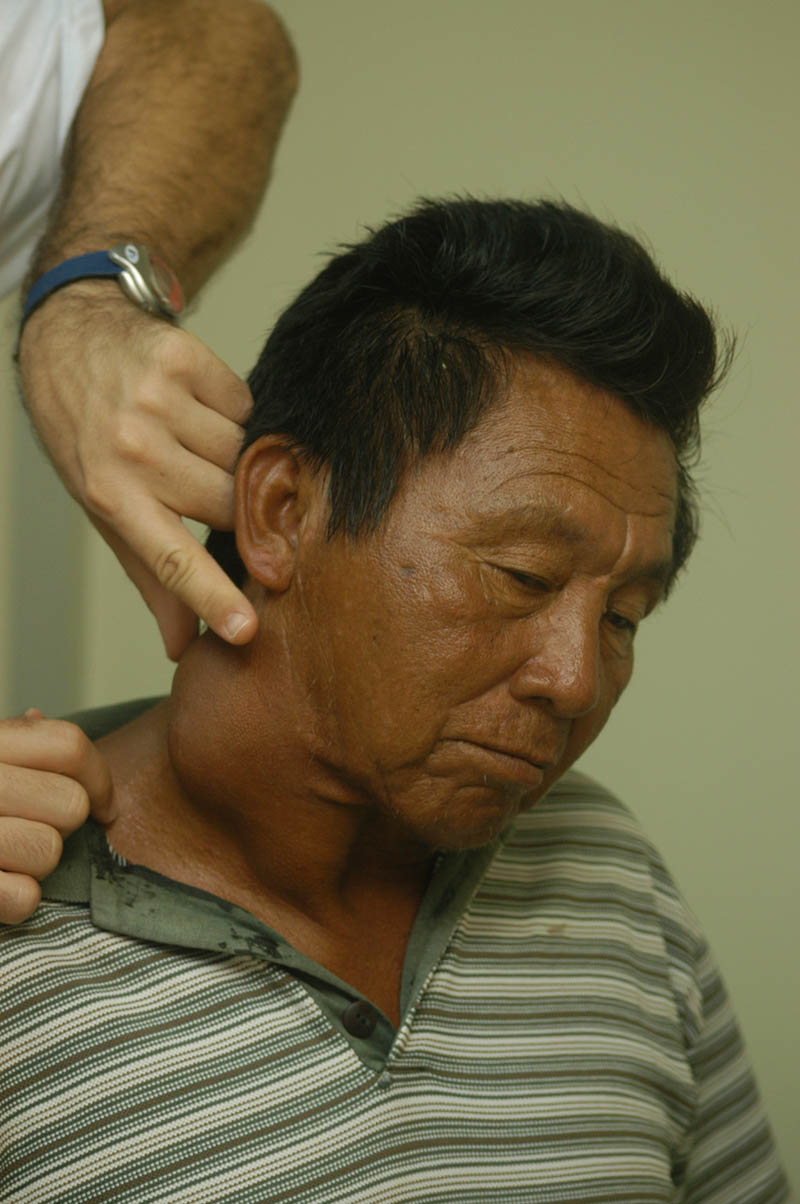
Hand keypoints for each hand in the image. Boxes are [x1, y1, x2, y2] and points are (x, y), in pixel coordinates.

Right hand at [0, 710, 113, 923]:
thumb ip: (8, 744)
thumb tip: (38, 720)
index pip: (69, 746)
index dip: (99, 779)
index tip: (102, 805)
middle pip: (70, 805)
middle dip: (60, 826)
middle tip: (28, 830)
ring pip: (49, 852)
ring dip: (34, 865)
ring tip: (3, 858)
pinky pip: (24, 897)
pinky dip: (14, 900)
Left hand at [17, 284, 257, 659]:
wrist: (68, 343)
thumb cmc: (89, 439)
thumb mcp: (107, 510)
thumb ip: (152, 576)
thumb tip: (182, 644)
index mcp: (112, 497)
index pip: (172, 560)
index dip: (212, 596)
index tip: (245, 628)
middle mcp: (132, 450)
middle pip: (229, 501)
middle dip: (236, 503)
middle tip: (220, 491)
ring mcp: (155, 402)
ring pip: (243, 450)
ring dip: (234, 451)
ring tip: (195, 438)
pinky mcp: (181, 359)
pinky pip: (243, 402)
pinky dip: (233, 408)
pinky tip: (199, 404)